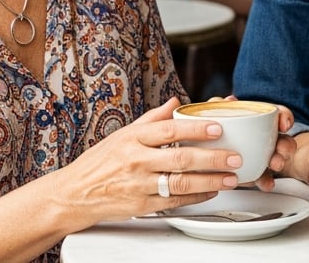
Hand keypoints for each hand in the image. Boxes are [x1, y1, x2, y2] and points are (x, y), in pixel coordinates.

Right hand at [49, 97, 244, 224]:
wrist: (73, 194)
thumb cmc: (100, 162)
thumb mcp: (123, 134)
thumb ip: (153, 119)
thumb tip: (177, 102)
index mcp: (133, 138)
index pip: (169, 130)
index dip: (195, 128)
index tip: (218, 127)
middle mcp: (136, 161)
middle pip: (180, 158)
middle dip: (212, 158)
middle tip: (235, 156)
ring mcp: (139, 185)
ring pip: (180, 183)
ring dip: (210, 181)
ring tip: (231, 177)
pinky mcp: (140, 206)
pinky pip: (174, 202)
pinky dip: (196, 197)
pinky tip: (212, 191)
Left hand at [198, 95, 297, 191]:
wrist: (206, 156)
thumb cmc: (217, 130)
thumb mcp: (217, 115)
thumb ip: (221, 106)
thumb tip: (229, 101)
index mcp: (261, 121)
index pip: (279, 115)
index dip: (285, 117)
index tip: (284, 124)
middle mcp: (266, 138)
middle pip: (283, 139)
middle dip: (285, 145)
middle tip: (280, 150)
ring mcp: (262, 156)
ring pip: (278, 157)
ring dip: (279, 161)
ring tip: (275, 164)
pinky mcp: (256, 172)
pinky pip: (265, 177)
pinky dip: (267, 180)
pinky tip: (268, 184)